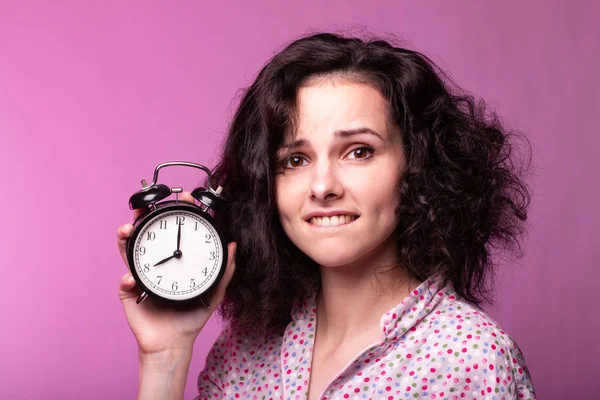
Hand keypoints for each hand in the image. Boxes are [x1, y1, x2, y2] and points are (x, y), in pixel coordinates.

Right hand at [117, 191, 236, 356]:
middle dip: (143, 217)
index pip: (174, 230)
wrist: (174, 342)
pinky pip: (125, 281)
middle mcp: (156, 262)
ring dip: (125, 237)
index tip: (184, 197)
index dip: (177, 212)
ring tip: (127, 229)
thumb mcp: (214, 291)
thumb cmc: (192, 316)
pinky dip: (128, 278)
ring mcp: (141, 275)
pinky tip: (133, 279)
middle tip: (144, 207)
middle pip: (147, 234)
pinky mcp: (130, 292)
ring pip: (129, 250)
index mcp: (175, 259)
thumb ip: (225, 269)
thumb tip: (234, 245)